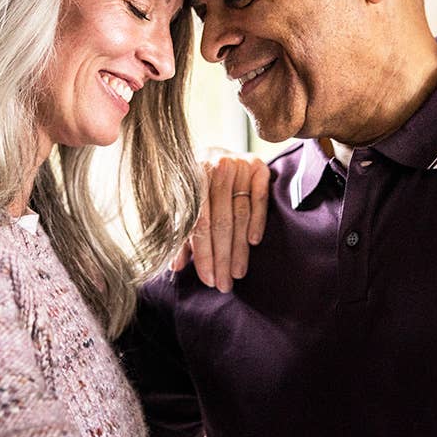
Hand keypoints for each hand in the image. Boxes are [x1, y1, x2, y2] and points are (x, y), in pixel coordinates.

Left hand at [170, 150, 269, 291]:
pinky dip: (258, 221)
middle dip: (222, 257)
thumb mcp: (182, 204)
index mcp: (190, 176)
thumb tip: (177, 266)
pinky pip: (260, 198)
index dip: (204, 254)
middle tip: (224, 284)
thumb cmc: (193, 185)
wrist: (214, 152)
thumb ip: (180, 233)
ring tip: (237, 273)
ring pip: (240, 214)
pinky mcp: (258, 165)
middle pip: (221, 221)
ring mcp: (238, 164)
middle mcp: (214, 167)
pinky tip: (253, 243)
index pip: (199, 223)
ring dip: (240, 248)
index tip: (208, 279)